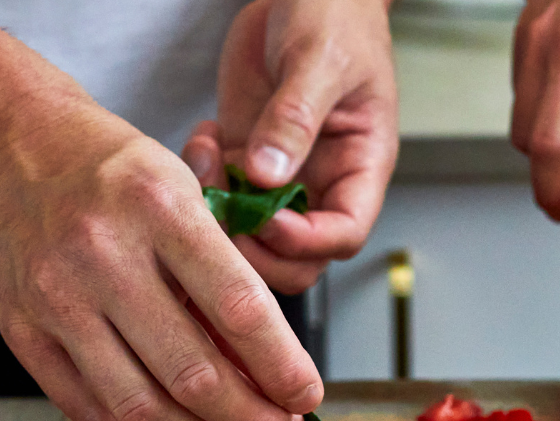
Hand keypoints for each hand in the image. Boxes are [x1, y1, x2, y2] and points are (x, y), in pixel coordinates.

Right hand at [0, 103, 321, 420]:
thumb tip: (265, 369)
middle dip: (252, 416)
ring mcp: (55, 297)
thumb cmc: (111, 171)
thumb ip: (222, 274)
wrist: (7, 146)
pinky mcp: (20, 330)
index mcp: (159, 206)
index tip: (306, 395)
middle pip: (193, 372)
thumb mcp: (184, 191)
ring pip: (140, 406)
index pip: (239, 309)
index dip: (282, 367)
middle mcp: (103, 253)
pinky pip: (88, 407)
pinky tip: (164, 415)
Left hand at [183, 0, 397, 292]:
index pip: (342, 234)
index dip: (305, 240)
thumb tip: (270, 177)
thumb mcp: (320, 61)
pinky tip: (202, 140)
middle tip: (225, 213)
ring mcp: (280, 174)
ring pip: (252, 235)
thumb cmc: (336, 16)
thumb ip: (294, 120)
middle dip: (256, 247)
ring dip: (220, 215)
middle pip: (296, 257)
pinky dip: (200, 181)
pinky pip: (220, 195)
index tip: (269, 219)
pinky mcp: (245, 157)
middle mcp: (321, 180)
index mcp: (359, 166)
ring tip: (207, 161)